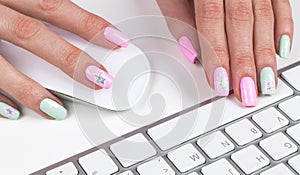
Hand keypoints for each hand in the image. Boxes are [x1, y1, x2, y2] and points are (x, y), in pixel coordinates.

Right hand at [0, 0, 129, 119]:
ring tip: (57, 108)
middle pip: (32, 35)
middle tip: (99, 79)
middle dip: (69, 59)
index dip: (87, 25)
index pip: (53, 6)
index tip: (116, 39)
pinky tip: (15, 110)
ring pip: (2, 65)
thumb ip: (37, 9)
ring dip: (31, 90)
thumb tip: (70, 26)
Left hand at [157, 0, 292, 105]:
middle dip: (245, 61)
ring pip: (264, 17)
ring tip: (264, 81)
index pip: (212, 20)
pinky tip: (280, 50)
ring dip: (265, 53)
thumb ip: (179, 19)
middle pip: (242, 22)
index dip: (217, 53)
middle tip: (246, 91)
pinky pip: (281, 3)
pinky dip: (282, 28)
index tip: (220, 81)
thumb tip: (193, 53)